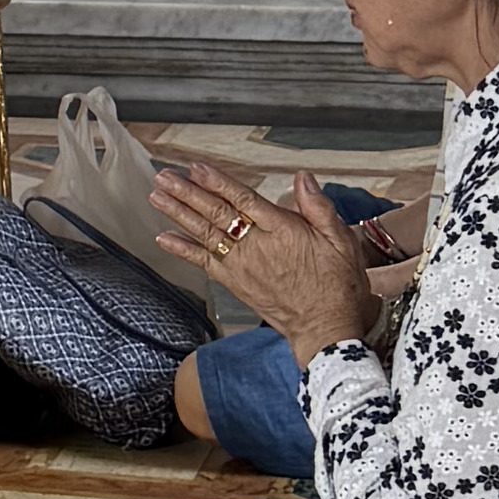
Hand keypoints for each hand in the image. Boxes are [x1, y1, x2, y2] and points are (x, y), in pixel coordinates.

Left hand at [148, 157, 381, 354]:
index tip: (196, 168)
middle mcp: (256, 246)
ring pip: (205, 233)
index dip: (218, 182)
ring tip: (156, 197)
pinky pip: (204, 263)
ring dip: (178, 214)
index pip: (244, 199)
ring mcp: (242, 266)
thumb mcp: (341, 242)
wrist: (325, 330)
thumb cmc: (337, 286)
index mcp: (283, 231)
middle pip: (216, 213)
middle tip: (164, 177)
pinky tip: (164, 238)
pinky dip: (183, 250)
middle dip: (187, 192)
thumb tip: (303, 179)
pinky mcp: (235, 283)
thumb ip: (318, 208)